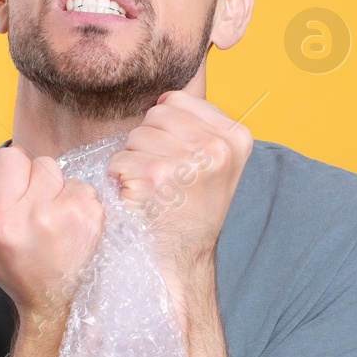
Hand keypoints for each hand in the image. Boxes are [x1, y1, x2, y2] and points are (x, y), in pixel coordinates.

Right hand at [0, 146, 104, 326]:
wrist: (50, 301)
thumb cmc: (12, 261)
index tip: (0, 199)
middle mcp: (3, 221)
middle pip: (11, 156)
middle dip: (21, 174)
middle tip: (27, 206)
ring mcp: (45, 215)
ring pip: (45, 163)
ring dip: (49, 185)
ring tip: (48, 217)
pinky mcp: (80, 214)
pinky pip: (75, 181)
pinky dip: (74, 198)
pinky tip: (68, 224)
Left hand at [107, 90, 252, 285]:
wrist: (183, 258)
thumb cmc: (192, 208)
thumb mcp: (214, 163)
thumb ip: (197, 126)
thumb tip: (162, 98)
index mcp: (236, 137)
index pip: (176, 101)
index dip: (165, 129)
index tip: (179, 161)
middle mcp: (217, 147)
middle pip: (155, 115)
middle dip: (148, 144)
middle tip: (164, 178)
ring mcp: (188, 162)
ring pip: (135, 136)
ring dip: (133, 162)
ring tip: (153, 189)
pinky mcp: (157, 177)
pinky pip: (119, 160)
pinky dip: (120, 179)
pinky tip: (140, 199)